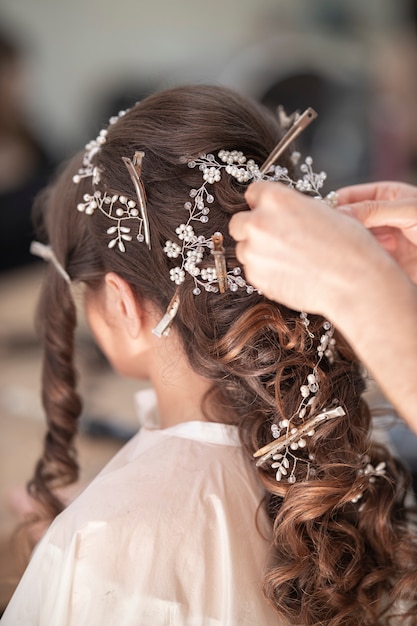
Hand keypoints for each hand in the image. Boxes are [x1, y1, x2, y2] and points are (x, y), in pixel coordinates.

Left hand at [229, 182, 387, 315]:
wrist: (354, 282)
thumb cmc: (348, 246)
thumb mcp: (322, 211)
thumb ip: (292, 209)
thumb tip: (281, 214)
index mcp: (276, 198)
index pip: (253, 193)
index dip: (262, 204)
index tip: (268, 212)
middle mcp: (258, 222)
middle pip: (239, 223)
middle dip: (252, 230)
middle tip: (276, 240)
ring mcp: (254, 251)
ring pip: (244, 250)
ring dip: (259, 254)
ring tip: (289, 260)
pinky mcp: (255, 277)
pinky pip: (253, 271)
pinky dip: (266, 273)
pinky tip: (290, 274)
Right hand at [337, 182, 416, 282]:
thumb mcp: (409, 210)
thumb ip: (373, 210)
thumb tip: (339, 212)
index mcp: (386, 196)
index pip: (350, 196)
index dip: (335, 204)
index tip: (323, 215)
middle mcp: (381, 218)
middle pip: (348, 220)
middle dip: (340, 227)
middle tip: (329, 235)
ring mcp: (382, 241)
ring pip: (354, 242)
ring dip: (350, 246)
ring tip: (348, 249)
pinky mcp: (386, 263)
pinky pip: (365, 261)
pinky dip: (360, 262)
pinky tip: (359, 263)